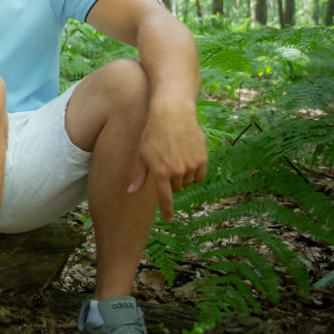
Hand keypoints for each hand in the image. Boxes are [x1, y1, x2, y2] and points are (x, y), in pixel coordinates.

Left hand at [128, 101, 206, 221]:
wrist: (173, 113)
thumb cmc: (152, 133)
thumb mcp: (141, 154)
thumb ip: (138, 176)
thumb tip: (131, 192)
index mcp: (160, 172)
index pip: (164, 199)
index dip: (167, 211)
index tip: (170, 220)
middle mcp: (177, 172)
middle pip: (175, 188)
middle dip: (171, 181)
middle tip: (166, 164)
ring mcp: (191, 166)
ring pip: (188, 181)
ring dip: (183, 176)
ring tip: (176, 157)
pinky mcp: (202, 159)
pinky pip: (199, 175)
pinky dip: (195, 172)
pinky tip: (188, 158)